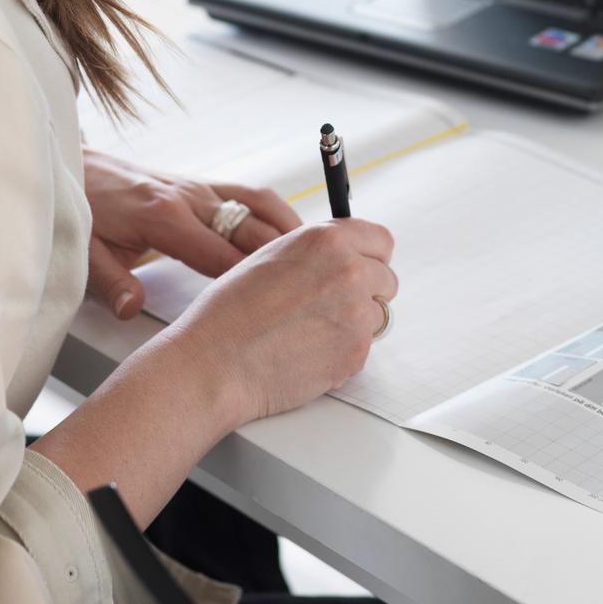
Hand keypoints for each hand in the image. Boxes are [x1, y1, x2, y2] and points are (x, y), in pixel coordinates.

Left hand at [81, 145, 302, 319]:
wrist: (74, 165)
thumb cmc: (82, 209)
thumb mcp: (85, 250)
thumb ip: (110, 281)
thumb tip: (131, 309)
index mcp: (163, 216)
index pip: (219, 254)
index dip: (250, 281)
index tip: (279, 304)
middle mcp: (189, 197)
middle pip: (251, 227)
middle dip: (286, 256)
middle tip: (317, 284)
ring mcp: (199, 187)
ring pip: (260, 204)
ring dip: (291, 229)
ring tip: (320, 260)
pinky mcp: (201, 185)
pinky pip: (250, 195)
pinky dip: (277, 213)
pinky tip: (293, 235)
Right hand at [172, 217, 397, 424]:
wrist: (215, 363)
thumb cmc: (230, 312)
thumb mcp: (271, 257)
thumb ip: (315, 254)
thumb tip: (343, 260)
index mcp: (326, 240)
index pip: (381, 241)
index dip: (370, 257)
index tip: (362, 268)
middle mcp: (349, 271)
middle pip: (386, 280)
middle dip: (366, 293)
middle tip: (331, 308)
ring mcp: (356, 313)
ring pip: (377, 316)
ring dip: (354, 324)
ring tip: (310, 333)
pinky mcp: (356, 353)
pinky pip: (363, 349)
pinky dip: (342, 353)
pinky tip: (306, 353)